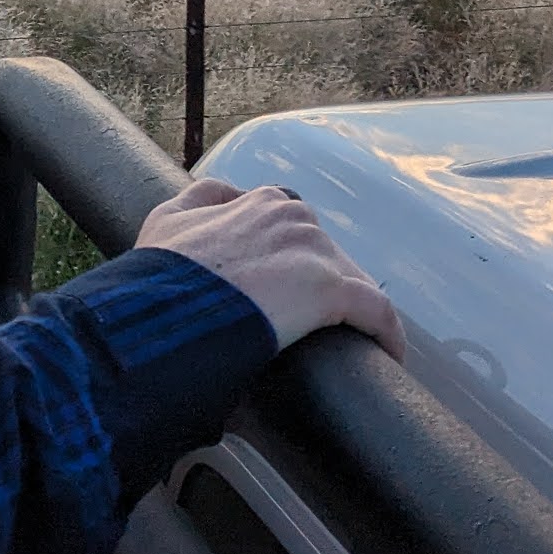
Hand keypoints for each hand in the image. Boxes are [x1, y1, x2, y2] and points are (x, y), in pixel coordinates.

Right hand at [134, 177, 404, 361]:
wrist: (168, 307)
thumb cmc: (164, 273)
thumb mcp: (168, 218)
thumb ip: (200, 199)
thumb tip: (222, 197)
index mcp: (261, 201)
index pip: (294, 226)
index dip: (293, 260)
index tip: (289, 288)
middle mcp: (293, 217)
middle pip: (325, 254)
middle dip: (322, 285)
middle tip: (311, 325)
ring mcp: (314, 251)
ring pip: (352, 281)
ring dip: (352, 310)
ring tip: (347, 344)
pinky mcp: (332, 290)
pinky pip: (377, 312)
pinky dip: (386, 334)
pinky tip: (389, 356)